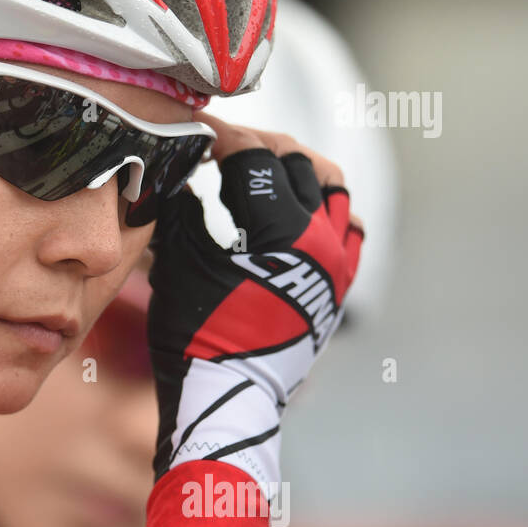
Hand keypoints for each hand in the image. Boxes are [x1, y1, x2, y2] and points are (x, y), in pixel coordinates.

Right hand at [145, 118, 363, 501]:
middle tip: (220, 146)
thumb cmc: (195, 336)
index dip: (219, 135)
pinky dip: (324, 207)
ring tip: (262, 168)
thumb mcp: (178, 262)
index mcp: (281, 230)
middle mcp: (321, 239)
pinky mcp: (340, 283)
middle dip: (255, 144)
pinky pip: (349, 228)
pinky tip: (296, 209)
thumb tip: (180, 170)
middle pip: (295, 159)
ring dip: (296, 167)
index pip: (252, 155)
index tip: (193, 129)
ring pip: (332, 186)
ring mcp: (337, 262)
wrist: (228, 398)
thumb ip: (184, 207)